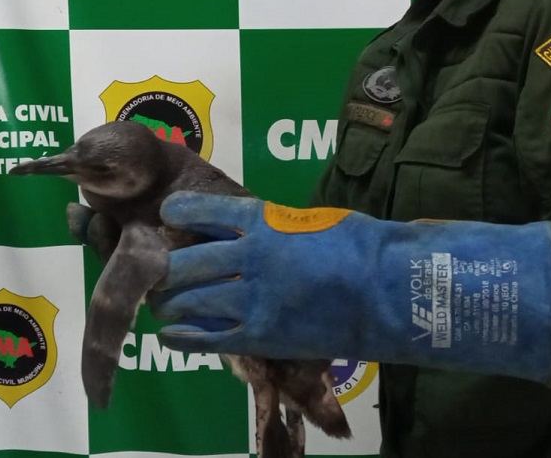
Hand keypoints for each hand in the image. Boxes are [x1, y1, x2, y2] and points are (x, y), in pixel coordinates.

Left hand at [148, 191, 550, 384]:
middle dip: (164, 267)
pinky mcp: (262, 336)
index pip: (202, 212)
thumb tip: (248, 232)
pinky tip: (171, 332)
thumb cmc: (362, 246)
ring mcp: (253, 300)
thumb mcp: (311, 220)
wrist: (390, 290)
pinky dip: (182, 335)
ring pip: (188, 301)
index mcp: (264, 221)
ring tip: (165, 302)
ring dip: (169, 302)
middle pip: (184, 263)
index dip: (178, 213)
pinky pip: (206, 338)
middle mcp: (250, 258)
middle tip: (160, 269)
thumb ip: (274, 226)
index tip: (168, 216)